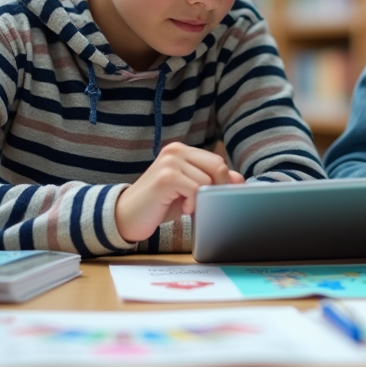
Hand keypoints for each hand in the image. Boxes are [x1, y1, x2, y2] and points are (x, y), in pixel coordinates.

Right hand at [115, 142, 243, 243]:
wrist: (126, 216)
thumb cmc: (159, 204)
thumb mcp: (189, 191)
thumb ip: (211, 181)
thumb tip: (239, 179)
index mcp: (181, 150)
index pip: (216, 160)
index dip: (224, 180)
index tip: (221, 197)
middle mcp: (175, 151)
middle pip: (217, 166)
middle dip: (219, 188)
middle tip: (208, 204)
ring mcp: (170, 162)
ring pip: (207, 180)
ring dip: (203, 199)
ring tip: (189, 207)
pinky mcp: (166, 177)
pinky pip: (196, 189)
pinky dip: (194, 203)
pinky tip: (184, 209)